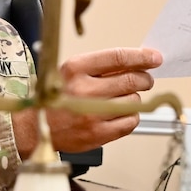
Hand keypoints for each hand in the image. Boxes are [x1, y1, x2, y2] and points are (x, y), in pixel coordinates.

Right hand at [13, 47, 161, 154]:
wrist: (35, 128)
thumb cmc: (54, 98)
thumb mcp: (70, 72)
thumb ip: (100, 67)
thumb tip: (136, 63)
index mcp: (76, 68)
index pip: (118, 57)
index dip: (142, 57)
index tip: (155, 58)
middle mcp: (84, 89)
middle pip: (132, 79)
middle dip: (144, 79)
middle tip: (145, 80)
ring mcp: (92, 113)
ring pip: (134, 101)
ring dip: (134, 99)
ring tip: (121, 99)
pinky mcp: (98, 134)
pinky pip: (131, 122)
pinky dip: (131, 116)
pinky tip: (119, 114)